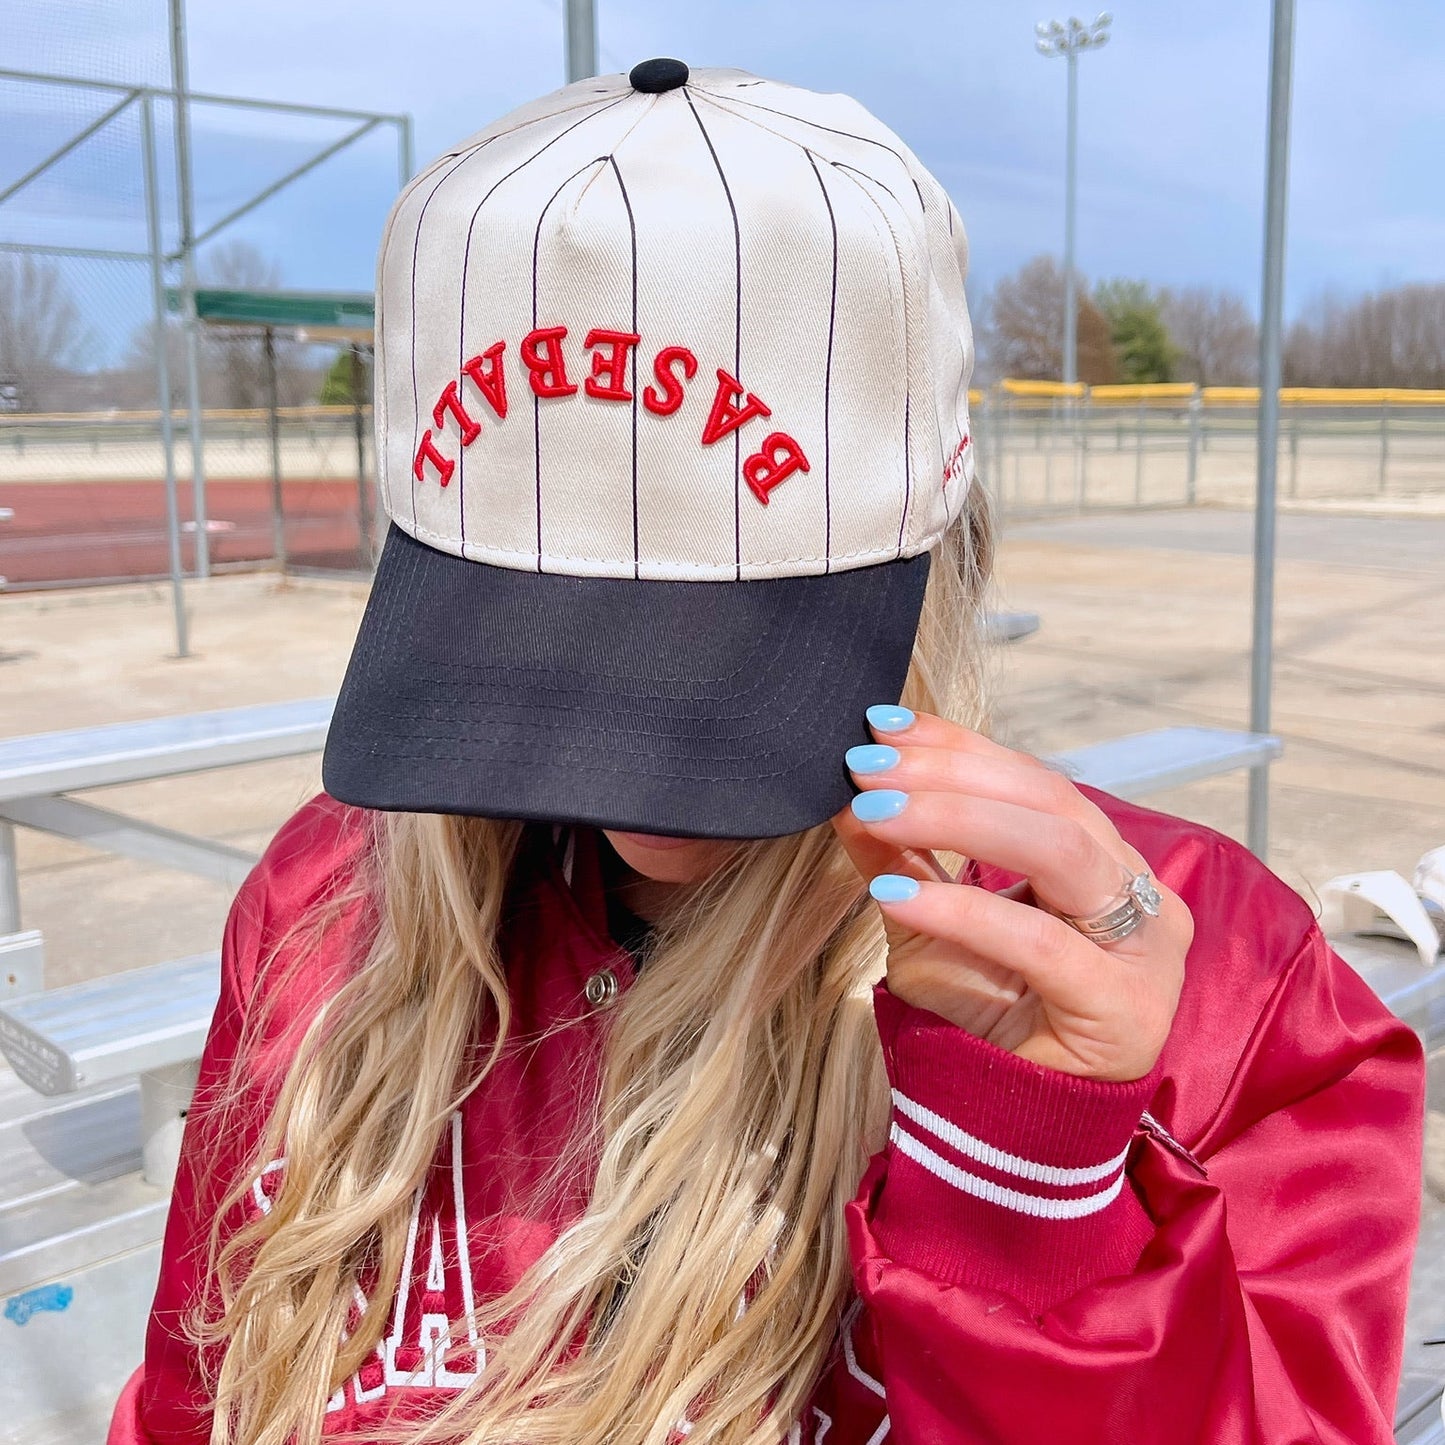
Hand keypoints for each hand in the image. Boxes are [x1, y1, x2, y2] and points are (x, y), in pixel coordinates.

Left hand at [831, 709, 1191, 1081]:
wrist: (1011, 1127)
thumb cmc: (985, 1020)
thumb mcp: (928, 924)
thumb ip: (901, 858)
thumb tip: (850, 794)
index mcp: (1100, 860)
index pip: (1032, 779)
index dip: (958, 746)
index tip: (883, 726)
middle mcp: (1135, 890)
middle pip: (1048, 800)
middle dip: (949, 775)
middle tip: (868, 768)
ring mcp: (1143, 947)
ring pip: (1058, 849)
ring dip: (956, 820)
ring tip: (876, 814)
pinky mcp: (1125, 1005)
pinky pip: (1039, 940)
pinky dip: (961, 909)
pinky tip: (892, 897)